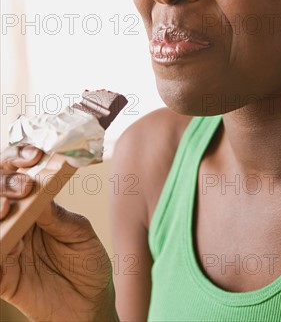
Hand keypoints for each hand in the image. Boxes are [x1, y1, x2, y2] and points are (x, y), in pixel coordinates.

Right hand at [0, 145, 117, 321]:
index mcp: (36, 205)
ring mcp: (8, 247)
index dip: (20, 159)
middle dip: (5, 181)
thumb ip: (57, 215)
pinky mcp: (2, 276)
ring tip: (8, 205)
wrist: (91, 306)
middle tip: (24, 186)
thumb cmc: (88, 264)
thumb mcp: (79, 233)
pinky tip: (1, 234)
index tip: (34, 154)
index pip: (19, 173)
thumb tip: (39, 189)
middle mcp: (18, 222)